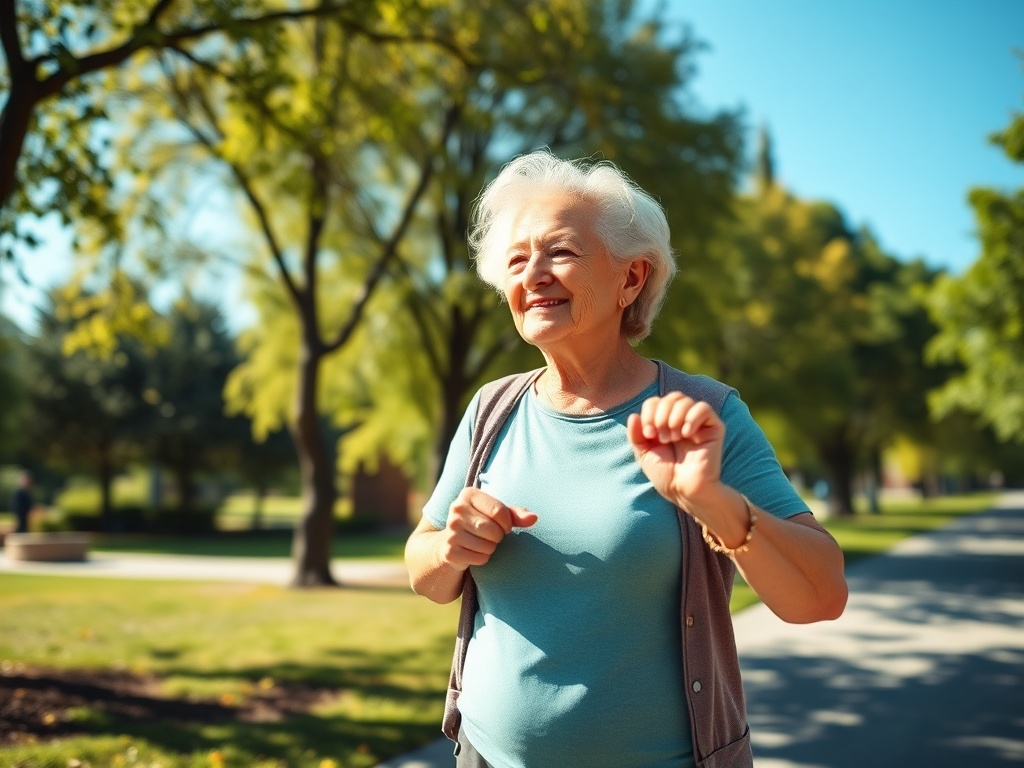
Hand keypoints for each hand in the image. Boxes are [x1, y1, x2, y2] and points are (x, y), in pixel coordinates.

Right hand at [439, 487, 536, 570]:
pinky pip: (479, 558)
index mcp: (468, 494)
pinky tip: (473, 551)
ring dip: (490, 548)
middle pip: (493, 530)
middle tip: (491, 534)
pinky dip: (482, 558)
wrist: (453, 540)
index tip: (504, 525)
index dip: (507, 523)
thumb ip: (517, 514)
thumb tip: (534, 518)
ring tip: (481, 541)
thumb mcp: (498, 513)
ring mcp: (451, 530)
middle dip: (498, 536)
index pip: (499, 511)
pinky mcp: (449, 550)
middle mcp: (456, 509)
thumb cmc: (482, 521)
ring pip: (487, 546)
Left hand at [626, 393, 724, 508]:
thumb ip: (636, 435)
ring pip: (685, 401)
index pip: (655, 401)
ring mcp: (698, 423)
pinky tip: (687, 434)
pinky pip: (704, 408)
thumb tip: (633, 415)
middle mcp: (682, 420)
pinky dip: (692, 417)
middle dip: (660, 415)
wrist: (685, 490)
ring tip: (673, 437)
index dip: (649, 413)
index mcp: (665, 423)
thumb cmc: (665, 475)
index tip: (649, 435)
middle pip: (670, 398)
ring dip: (674, 417)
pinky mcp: (714, 428)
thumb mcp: (644, 454)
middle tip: (661, 437)